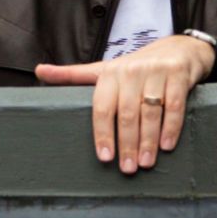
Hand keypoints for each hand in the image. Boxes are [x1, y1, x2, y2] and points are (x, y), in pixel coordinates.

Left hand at [35, 35, 214, 173]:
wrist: (177, 49)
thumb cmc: (136, 67)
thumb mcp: (104, 69)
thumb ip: (73, 75)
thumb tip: (39, 70)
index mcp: (110, 73)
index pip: (102, 107)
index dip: (102, 133)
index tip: (105, 157)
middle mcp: (131, 71)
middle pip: (127, 113)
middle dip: (127, 144)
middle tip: (127, 168)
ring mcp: (156, 72)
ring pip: (150, 111)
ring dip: (148, 140)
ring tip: (145, 163)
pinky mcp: (177, 74)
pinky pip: (174, 105)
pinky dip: (171, 127)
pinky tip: (166, 146)